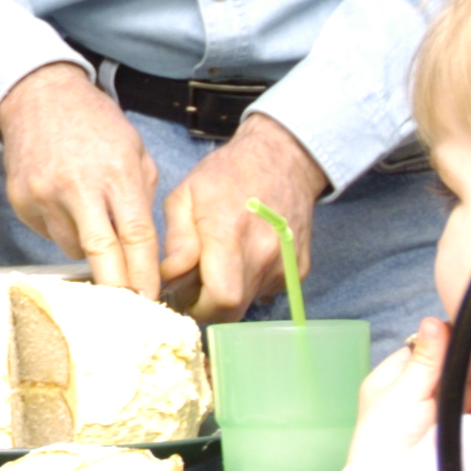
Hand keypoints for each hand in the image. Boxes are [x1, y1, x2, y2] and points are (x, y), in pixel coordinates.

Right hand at [0, 63, 161, 295]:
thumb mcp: (134, 150)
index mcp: (115, 172)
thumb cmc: (93, 123)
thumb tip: (145, 248)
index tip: (151, 298)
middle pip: (100, 253)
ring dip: (89, 251)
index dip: (144, 273)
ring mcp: (44, 195)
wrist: (38, 97)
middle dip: (118, 286)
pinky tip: (66, 205)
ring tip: (92, 223)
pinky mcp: (22, 201)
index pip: (135, 236)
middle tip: (130, 305)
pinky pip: (49, 233)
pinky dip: (63, 230)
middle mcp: (77, 186)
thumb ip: (141, 197)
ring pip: (73, 248)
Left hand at [160, 114, 326, 320]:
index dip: (199, 307)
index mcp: (230, 234)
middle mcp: (263, 254)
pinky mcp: (299, 269)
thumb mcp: (185, 196)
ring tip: (219, 265)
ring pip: (250, 303)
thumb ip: (177, 239)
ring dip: (229, 295)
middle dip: (209, 308)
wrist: (282, 160)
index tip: (184, 298)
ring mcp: (285, 264)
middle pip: (235, 311)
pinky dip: (249, 285)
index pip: (221, 298)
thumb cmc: (226, 174)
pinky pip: (266, 291)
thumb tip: (171, 276)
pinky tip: (242, 258)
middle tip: (195, 288)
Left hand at [349, 317, 470, 464]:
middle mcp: (415, 391)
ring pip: (466, 388)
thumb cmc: (389, 436)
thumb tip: (434, 320)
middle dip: (470, 363)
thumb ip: (426, 360)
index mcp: (393, 377)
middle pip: (449, 368)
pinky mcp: (455, 430)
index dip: (449, 342)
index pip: (425, 349)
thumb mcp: (406, 391)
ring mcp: (436, 411)